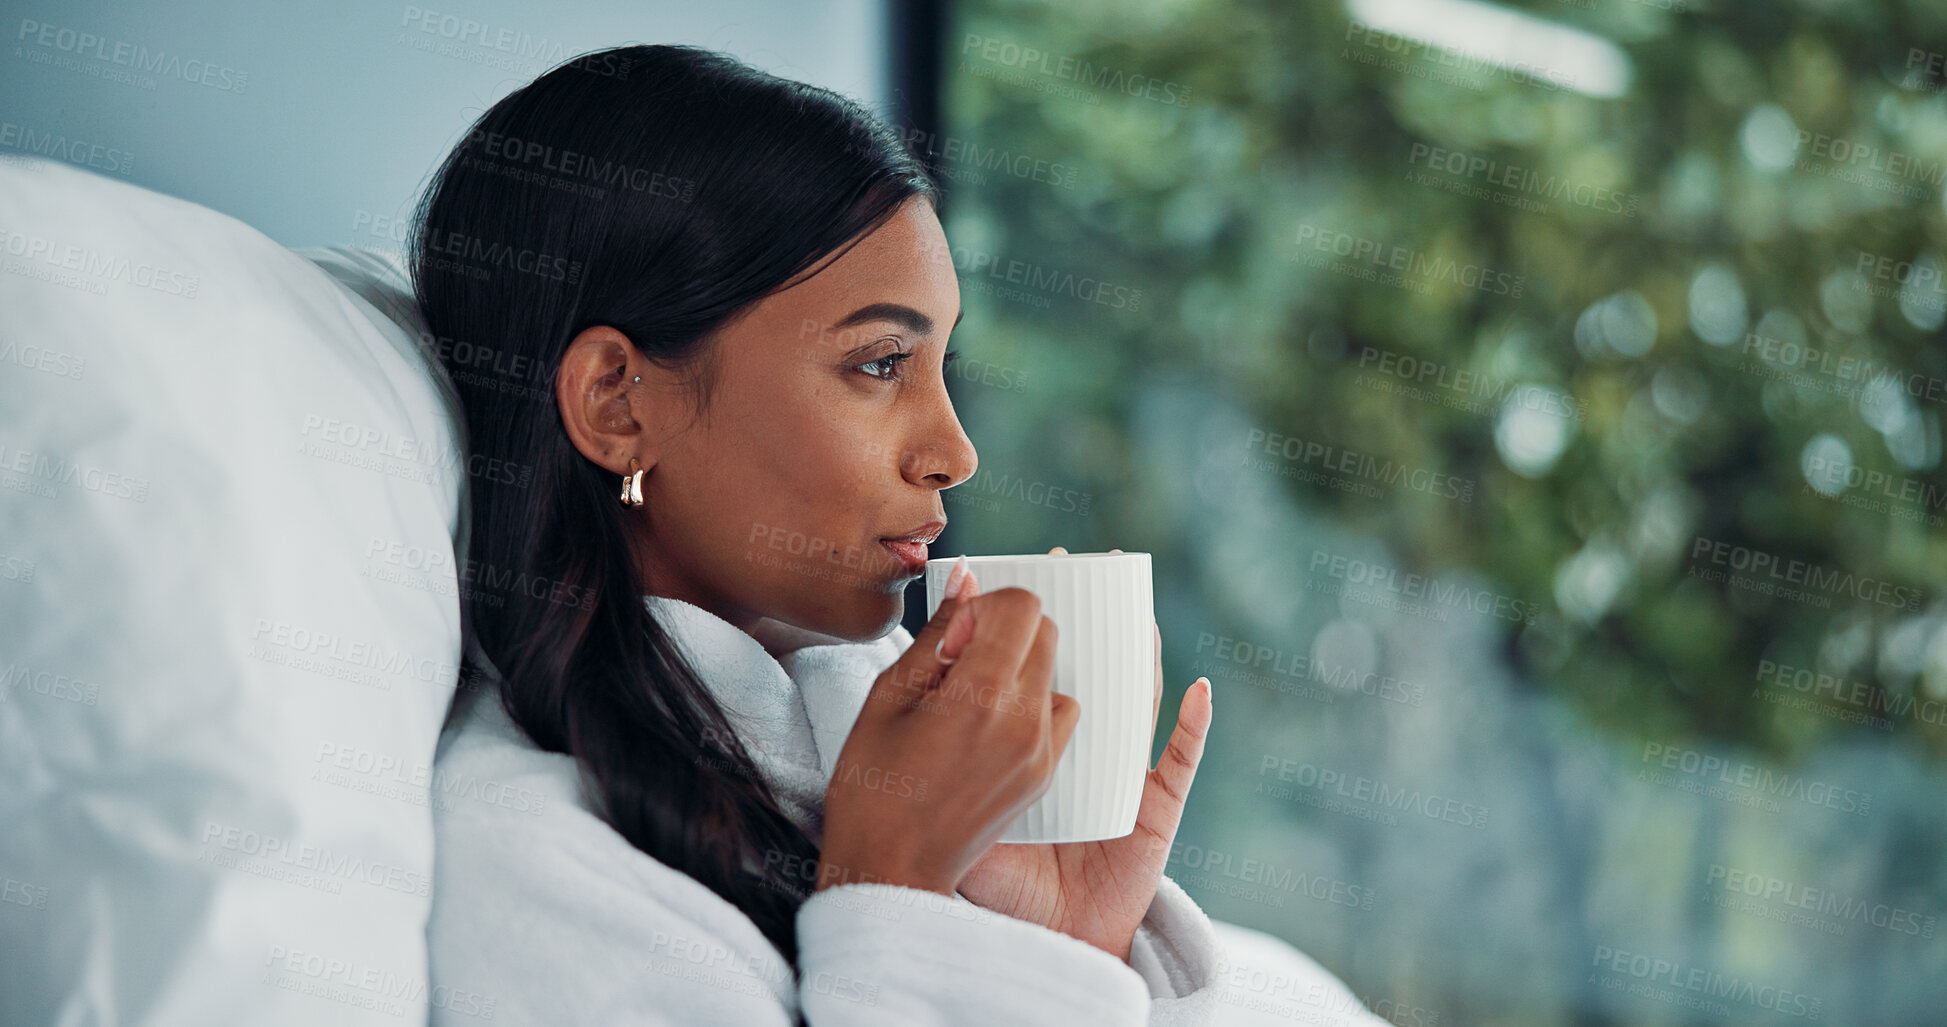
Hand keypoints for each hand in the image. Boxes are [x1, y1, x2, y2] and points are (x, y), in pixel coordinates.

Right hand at [815, 562, 1081, 897]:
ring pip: (1054, 673)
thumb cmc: (871, 785)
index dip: (987, 605)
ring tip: (971, 700)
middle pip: (1046, 633)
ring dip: (1020, 669)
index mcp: (979, 697)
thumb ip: (936, 635)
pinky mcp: (1043, 775)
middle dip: (1006, 630)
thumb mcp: (888, 698)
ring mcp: (1040, 752)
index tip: (954, 634)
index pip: (1024, 607)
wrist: (890, 871)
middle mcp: (1022, 722)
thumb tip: (968, 580)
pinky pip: (1057, 715)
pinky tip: (988, 727)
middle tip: (958, 662)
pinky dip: (1031, 705)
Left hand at [952, 546, 1213, 962]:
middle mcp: (1081, 753)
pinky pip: (1179, 765)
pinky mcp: (1153, 814)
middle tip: (1089, 569)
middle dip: (1094, 622)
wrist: (1033, 944)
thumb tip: (930, 670)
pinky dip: (1192, 727)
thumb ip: (944, 740)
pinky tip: (1196, 691)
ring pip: (1138, 705)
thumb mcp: (956, 797)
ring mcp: (1122, 779)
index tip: (1032, 576)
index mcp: (1033, 743)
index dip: (1040, 624)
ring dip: (1144, 655)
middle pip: (1095, 676)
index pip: (1042, 672)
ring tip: (1142, 609)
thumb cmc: (994, 882)